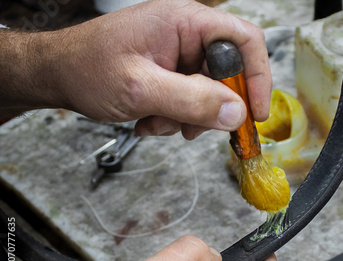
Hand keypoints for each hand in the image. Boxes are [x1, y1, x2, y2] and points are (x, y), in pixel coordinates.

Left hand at [0, 0, 270, 138]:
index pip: (245, 41)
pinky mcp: (171, 73)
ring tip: (156, 122)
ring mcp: (179, 55)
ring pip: (210, 93)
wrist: (56, 74)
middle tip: (193, 128)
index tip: (256, 113)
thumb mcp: (140, 88)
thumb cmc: (86, 67)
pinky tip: (150, 120)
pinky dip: (175, 118)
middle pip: (229, 73)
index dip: (258, 77)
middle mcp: (187, 35)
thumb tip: (236, 113)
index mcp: (185, 21)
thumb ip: (191, 101)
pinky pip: (191, 100)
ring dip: (189, 117)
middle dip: (212, 108)